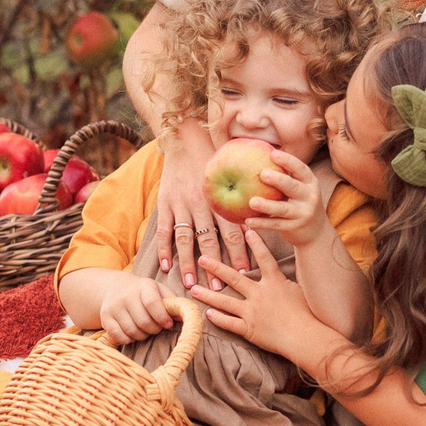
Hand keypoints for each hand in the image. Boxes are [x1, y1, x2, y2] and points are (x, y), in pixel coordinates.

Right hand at [96, 275, 178, 345]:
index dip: (162, 317)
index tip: (168, 325)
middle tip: (157, 328)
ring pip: (132, 331)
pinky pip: (119, 336)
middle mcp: (126, 295)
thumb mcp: (159, 290)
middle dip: (154, 329)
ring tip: (146, 330)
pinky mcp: (105, 318)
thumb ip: (173, 302)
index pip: (152, 303)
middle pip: (143, 322)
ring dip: (143, 335)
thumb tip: (189, 317)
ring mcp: (114, 307)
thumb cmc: (144, 292)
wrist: (114, 287)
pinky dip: (128, 339)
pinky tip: (133, 334)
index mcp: (143, 286)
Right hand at [153, 124, 249, 285]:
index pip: (232, 229)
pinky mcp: (164, 203)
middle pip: (209, 239)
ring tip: (191, 283)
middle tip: (220, 287)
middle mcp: (200, 202)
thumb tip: (261, 218)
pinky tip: (166, 266)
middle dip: (215, 264)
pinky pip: (164, 229)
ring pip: (184, 238)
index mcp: (219, 197)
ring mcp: (180, 204)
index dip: (238, 251)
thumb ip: (242, 195)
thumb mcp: (231, 173)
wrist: (184, 138)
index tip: (243, 271)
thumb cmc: (213, 159)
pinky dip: (164, 249)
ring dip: (188, 262)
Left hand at [192, 250, 324, 362]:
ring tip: (194, 289)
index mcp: (275, 283)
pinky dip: (218, 319)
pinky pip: (230, 323)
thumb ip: (286, 281)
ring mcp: (252, 312)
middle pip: (234, 278)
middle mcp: (260, 294)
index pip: (264, 258)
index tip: (245, 230)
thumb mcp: (299, 291)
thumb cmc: (307, 315)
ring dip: (208, 295)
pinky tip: (207, 314)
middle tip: (202, 259)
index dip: (256, 243)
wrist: (305, 337)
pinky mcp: (250, 329)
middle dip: (216, 267)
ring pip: (225, 301)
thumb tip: (282, 272)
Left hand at [242, 150, 324, 248]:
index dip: (288, 161)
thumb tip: (259, 151)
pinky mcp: (294, 227)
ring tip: (251, 202)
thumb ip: (285, 174)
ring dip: (267, 205)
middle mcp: (310, 196)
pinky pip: (276, 224)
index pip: (300, 169)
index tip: (273, 154)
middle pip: (293, 187)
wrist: (315, 231)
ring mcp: (303, 213)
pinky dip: (262, 223)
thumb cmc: (300, 201)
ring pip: (283, 208)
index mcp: (310, 182)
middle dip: (278, 180)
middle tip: (262, 173)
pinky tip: (248, 221)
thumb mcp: (300, 186)